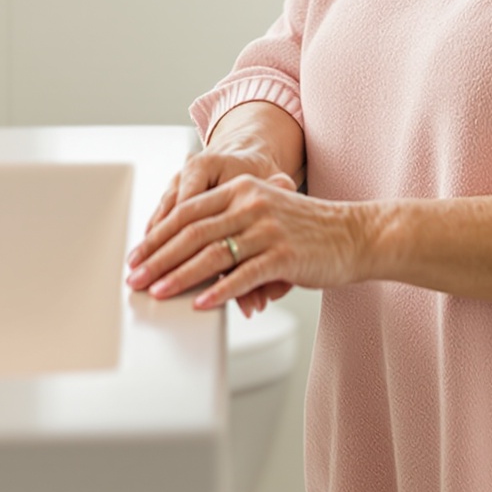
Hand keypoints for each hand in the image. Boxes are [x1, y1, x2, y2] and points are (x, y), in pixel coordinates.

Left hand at [127, 168, 373, 309]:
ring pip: (211, 254)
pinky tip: (200, 303)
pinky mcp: (283, 256)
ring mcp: (267, 229)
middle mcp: (251, 203)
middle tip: (136, 276)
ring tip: (157, 291)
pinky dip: (217, 291)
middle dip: (158, 257)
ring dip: (178, 276)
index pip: (188, 211)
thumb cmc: (308, 230)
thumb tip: (190, 258)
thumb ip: (231, 226)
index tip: (138, 254)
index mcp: (242, 188)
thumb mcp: (266, 213)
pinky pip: (242, 276)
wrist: (355, 235)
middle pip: (192, 231)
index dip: (158, 234)